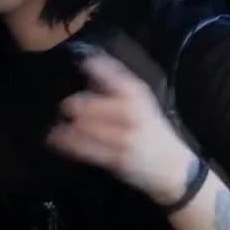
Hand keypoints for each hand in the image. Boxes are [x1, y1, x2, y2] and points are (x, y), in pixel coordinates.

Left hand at [45, 50, 195, 204]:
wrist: (173, 166)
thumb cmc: (152, 129)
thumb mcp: (141, 102)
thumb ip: (115, 86)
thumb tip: (86, 67)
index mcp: (137, 94)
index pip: (112, 72)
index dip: (93, 65)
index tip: (80, 63)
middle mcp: (130, 112)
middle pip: (88, 104)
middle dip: (73, 105)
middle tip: (65, 107)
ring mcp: (123, 136)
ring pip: (83, 127)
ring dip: (65, 127)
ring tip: (56, 127)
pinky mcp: (115, 158)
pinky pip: (84, 148)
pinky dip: (66, 143)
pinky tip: (56, 140)